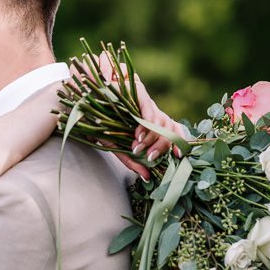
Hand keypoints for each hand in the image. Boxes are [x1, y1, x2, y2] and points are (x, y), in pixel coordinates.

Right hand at [93, 52, 183, 180]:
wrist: (88, 104)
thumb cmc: (104, 126)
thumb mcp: (118, 147)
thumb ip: (132, 161)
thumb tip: (146, 177)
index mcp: (154, 125)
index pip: (176, 131)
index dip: (181, 142)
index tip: (178, 156)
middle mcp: (154, 113)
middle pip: (170, 129)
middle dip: (162, 146)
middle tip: (149, 158)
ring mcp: (147, 103)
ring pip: (161, 121)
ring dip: (151, 138)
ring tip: (137, 147)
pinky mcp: (138, 93)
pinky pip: (149, 110)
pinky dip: (146, 124)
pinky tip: (139, 135)